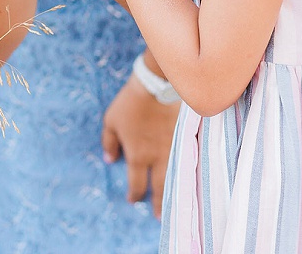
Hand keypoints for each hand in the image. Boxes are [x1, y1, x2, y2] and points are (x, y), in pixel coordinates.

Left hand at [103, 73, 179, 216]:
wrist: (158, 86)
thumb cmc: (131, 103)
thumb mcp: (111, 121)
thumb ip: (109, 142)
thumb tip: (109, 160)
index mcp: (137, 155)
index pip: (136, 183)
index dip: (135, 194)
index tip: (133, 200)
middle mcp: (157, 158)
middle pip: (159, 187)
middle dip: (158, 203)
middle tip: (159, 217)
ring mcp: (175, 151)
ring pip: (177, 179)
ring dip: (176, 194)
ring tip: (177, 206)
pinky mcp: (189, 141)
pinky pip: (190, 164)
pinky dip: (190, 176)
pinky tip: (192, 182)